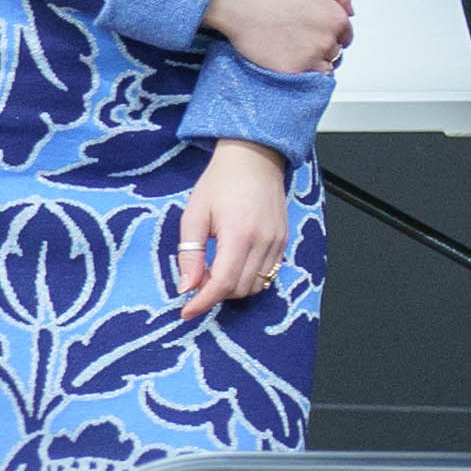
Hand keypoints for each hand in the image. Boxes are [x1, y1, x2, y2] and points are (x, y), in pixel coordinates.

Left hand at [173, 141, 291, 320]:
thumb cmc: (219, 183)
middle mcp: (263, 242)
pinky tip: (233, 265)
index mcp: (238, 234)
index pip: (223, 282)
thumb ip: (190, 254)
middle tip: (197, 280)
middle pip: (240, 288)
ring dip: (233, 288)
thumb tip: (186, 287)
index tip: (186, 312)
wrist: (254, 159)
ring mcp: (277, 242)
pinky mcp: (283, 241)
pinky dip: (249, 278)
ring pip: (256, 285)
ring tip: (215, 271)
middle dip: (215, 293)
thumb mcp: (194, 215)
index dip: (203, 302)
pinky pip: (268, 273)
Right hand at [210, 0, 353, 78]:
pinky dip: (301, 73)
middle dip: (323, 45)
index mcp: (336, 18)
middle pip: (335, 51)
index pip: (345, 33)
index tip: (318, 29)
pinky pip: (305, 80)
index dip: (331, 30)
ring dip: (315, 62)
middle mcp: (326, 40)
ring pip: (323, 68)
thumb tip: (349, 9)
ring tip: (296, 51)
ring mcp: (309, 57)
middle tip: (303, 38)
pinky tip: (289, 60)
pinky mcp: (290, 70)